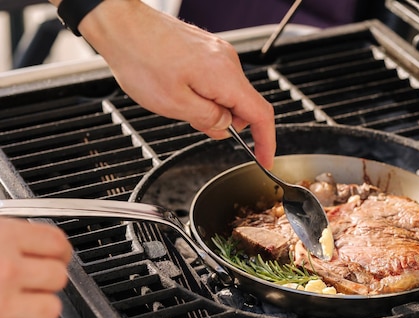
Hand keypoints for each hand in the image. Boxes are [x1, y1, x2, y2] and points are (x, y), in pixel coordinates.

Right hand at [0, 219, 71, 317]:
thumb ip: (3, 235)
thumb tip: (23, 238)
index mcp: (3, 237)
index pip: (56, 243)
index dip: (58, 251)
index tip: (56, 255)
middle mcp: (6, 270)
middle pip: (58, 276)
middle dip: (47, 280)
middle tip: (30, 281)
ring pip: (50, 310)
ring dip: (37, 309)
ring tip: (19, 305)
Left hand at [77, 0, 275, 167]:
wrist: (121, 24)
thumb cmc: (141, 58)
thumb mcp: (175, 104)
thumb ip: (208, 119)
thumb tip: (225, 126)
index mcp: (225, 77)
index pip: (261, 115)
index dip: (266, 142)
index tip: (265, 159)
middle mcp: (227, 62)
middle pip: (244, 105)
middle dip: (227, 123)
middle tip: (196, 124)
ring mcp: (218, 53)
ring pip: (228, 93)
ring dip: (212, 107)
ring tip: (180, 102)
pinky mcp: (206, 50)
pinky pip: (217, 80)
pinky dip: (205, 94)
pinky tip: (179, 89)